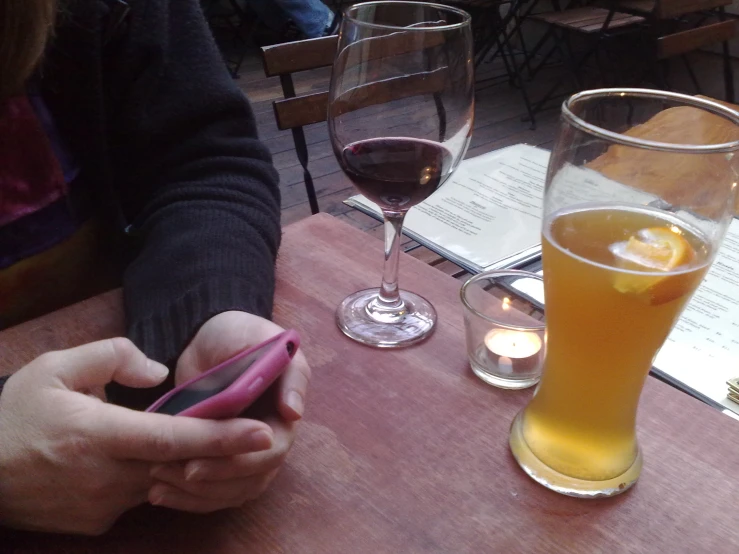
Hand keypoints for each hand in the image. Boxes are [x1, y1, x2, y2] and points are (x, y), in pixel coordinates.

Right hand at [0, 338, 273, 534]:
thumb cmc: (16, 414)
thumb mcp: (55, 367)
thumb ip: (112, 356)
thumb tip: (159, 372)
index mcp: (97, 435)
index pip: (172, 439)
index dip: (220, 437)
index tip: (260, 433)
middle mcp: (105, 476)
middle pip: (179, 465)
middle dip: (218, 452)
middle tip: (250, 431)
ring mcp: (103, 506)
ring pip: (162, 481)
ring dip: (181, 461)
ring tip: (191, 439)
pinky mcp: (98, 522)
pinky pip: (139, 496)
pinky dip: (150, 476)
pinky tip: (139, 458)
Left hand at [149, 311, 310, 511]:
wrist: (207, 342)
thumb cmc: (236, 335)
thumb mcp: (260, 339)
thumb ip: (285, 370)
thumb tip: (294, 413)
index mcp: (286, 410)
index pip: (273, 449)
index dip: (240, 460)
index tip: (198, 462)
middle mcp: (273, 436)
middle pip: (253, 477)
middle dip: (214, 479)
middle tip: (175, 472)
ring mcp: (249, 451)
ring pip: (234, 491)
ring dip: (199, 495)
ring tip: (157, 487)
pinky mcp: (224, 460)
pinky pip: (216, 492)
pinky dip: (190, 499)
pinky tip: (158, 494)